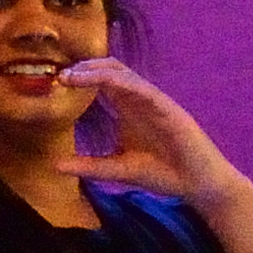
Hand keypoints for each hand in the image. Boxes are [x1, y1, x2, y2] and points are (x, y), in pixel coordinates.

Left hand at [55, 62, 246, 206]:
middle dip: (85, 67)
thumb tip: (55, 165)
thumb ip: (90, 166)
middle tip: (61, 76)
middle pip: (111, 69)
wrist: (197, 185)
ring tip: (75, 76)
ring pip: (125, 74)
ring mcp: (155, 102)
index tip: (58, 82)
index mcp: (128, 108)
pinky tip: (107, 84)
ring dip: (98, 71)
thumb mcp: (118, 170)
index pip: (102, 81)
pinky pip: (145, 90)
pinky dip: (125, 83)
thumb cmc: (163, 173)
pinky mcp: (169, 109)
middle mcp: (139, 99)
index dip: (80, 76)